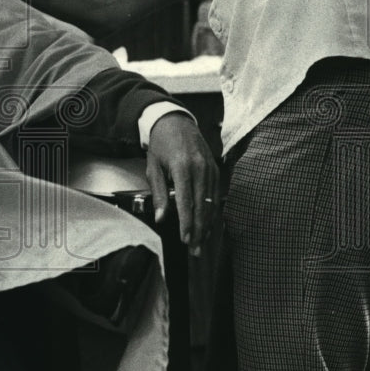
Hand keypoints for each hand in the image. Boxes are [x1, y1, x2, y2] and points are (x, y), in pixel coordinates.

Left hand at [144, 113, 218, 255]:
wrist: (174, 121)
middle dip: (199, 230)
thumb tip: (160, 217)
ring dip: (207, 224)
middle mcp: (200, 168)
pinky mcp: (216, 169)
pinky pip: (216, 195)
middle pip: (202, 206)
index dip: (186, 223)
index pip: (186, 202)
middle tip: (195, 250)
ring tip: (201, 242)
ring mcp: (211, 168)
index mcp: (183, 167)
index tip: (185, 239)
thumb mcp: (153, 167)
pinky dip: (213, 212)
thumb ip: (158, 193)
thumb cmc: (161, 145)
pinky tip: (208, 224)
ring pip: (212, 203)